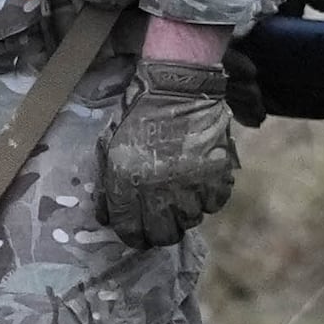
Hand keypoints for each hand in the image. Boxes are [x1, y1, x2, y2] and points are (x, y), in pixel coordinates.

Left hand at [96, 54, 241, 247]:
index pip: (130, 230)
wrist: (177, 87)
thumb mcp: (110, 147)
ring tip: (182, 197)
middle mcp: (158, 190)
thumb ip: (108, 185)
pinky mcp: (215, 175)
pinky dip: (208, 199)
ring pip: (191, 221)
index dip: (135, 237)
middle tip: (163, 220)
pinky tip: (201, 184)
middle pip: (164, 235)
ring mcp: (190, 184)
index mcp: (127, 182)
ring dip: (185, 213)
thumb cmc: (139, 114)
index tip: (140, 234)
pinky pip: (214, 204)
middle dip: (161, 232)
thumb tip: (107, 216)